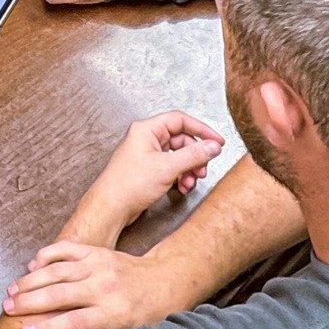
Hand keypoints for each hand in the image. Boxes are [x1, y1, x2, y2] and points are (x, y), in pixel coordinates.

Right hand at [4, 243, 180, 328]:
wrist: (165, 281)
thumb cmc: (146, 314)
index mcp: (114, 312)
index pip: (74, 322)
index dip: (48, 328)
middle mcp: (104, 287)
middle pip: (60, 295)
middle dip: (30, 302)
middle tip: (7, 308)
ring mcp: (99, 265)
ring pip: (58, 271)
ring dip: (31, 280)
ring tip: (11, 290)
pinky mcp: (96, 251)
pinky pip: (67, 249)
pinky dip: (47, 255)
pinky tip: (31, 265)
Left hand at [82, 110, 224, 225]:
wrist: (111, 207)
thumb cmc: (128, 185)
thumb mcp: (167, 167)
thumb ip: (193, 155)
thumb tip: (212, 146)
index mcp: (146, 130)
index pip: (180, 120)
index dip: (201, 130)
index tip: (217, 141)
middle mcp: (146, 139)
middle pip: (181, 140)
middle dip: (195, 156)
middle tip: (203, 169)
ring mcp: (147, 155)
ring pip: (178, 156)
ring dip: (189, 169)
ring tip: (190, 182)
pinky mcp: (149, 170)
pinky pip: (172, 167)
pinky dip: (180, 176)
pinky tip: (182, 187)